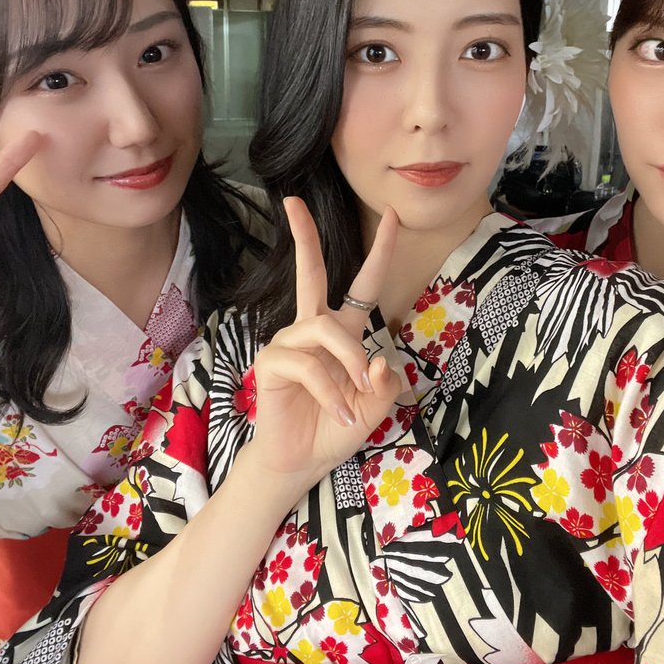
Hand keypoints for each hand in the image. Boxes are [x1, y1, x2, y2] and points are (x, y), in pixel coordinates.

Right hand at [249, 197, 403, 487]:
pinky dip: (330, 390)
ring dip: (349, 361)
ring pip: (326, 329)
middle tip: (292, 202)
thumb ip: (386, 382)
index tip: (391, 215)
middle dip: (303, 237)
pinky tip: (339, 412)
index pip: (363, 284)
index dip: (379, 250)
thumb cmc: (336, 428)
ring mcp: (289, 343)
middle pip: (310, 273)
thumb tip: (379, 357)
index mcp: (342, 332)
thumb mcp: (376, 407)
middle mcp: (313, 329)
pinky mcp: (272, 363)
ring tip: (358, 396)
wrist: (302, 461)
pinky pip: (308, 364)